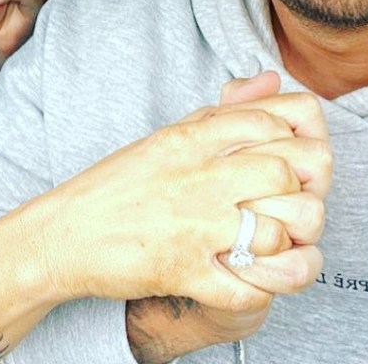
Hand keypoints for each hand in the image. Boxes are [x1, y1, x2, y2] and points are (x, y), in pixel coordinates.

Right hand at [120, 75, 329, 362]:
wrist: (64, 234)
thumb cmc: (119, 184)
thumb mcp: (169, 135)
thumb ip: (224, 110)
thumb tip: (270, 77)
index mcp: (189, 138)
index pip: (270, 121)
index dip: (294, 141)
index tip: (290, 160)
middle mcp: (194, 177)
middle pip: (284, 173)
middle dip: (303, 192)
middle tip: (293, 204)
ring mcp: (191, 227)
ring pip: (276, 232)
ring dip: (288, 244)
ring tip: (281, 243)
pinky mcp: (183, 274)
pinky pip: (249, 290)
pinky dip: (265, 289)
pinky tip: (261, 278)